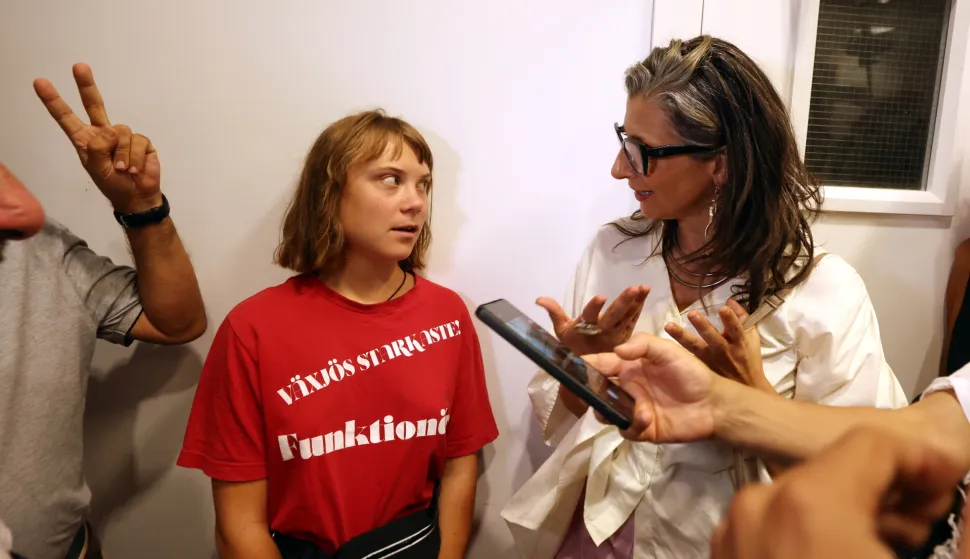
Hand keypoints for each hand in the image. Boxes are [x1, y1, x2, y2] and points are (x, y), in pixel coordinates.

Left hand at [33, 63, 161, 213]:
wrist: (138, 197)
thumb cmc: (113, 185)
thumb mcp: (97, 171)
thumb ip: (98, 150)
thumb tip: (110, 130)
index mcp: (85, 140)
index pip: (66, 118)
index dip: (53, 101)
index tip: (40, 83)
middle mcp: (103, 133)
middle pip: (94, 104)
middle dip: (86, 85)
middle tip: (79, 66)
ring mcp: (123, 136)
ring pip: (121, 133)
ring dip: (122, 155)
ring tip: (123, 170)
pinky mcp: (141, 142)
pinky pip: (137, 142)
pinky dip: (135, 157)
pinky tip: (135, 169)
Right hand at [537, 285, 649, 355]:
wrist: (586, 369)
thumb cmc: (573, 346)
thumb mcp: (561, 330)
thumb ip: (554, 312)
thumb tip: (539, 299)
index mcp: (585, 329)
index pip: (589, 317)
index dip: (594, 307)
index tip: (601, 297)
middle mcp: (602, 332)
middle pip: (613, 316)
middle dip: (623, 302)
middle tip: (633, 289)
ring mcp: (615, 335)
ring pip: (626, 317)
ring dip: (635, 302)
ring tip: (643, 287)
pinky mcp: (624, 335)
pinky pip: (633, 320)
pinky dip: (639, 307)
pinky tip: (644, 294)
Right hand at [583, 332, 717, 442]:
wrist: (714, 403)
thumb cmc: (691, 373)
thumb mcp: (668, 351)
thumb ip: (643, 345)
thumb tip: (616, 351)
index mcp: (629, 367)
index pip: (601, 364)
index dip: (585, 365)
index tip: (570, 368)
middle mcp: (627, 388)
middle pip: (597, 391)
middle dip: (589, 393)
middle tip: (588, 394)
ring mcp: (633, 410)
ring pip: (606, 413)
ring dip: (608, 411)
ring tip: (618, 410)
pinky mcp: (642, 430)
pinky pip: (626, 431)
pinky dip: (631, 426)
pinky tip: (646, 419)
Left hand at [665, 299, 772, 392]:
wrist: (747, 387)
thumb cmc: (748, 358)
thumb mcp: (750, 337)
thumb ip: (742, 317)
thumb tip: (729, 300)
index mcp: (739, 342)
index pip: (736, 329)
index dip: (730, 319)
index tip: (723, 308)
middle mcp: (724, 351)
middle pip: (713, 338)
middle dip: (703, 326)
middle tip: (692, 314)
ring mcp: (711, 360)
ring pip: (695, 348)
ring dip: (681, 337)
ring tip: (669, 326)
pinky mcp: (700, 368)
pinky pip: (688, 358)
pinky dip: (676, 352)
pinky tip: (662, 346)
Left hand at [711, 427, 966, 558]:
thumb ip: (948, 522)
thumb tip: (959, 489)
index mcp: (808, 502)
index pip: (873, 444)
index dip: (922, 461)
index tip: (946, 485)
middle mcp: (756, 508)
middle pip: (834, 470)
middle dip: (883, 489)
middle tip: (918, 524)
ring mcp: (731, 536)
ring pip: (799, 498)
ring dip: (844, 512)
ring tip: (876, 546)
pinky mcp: (720, 558)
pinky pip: (769, 528)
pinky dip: (805, 535)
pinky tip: (834, 555)